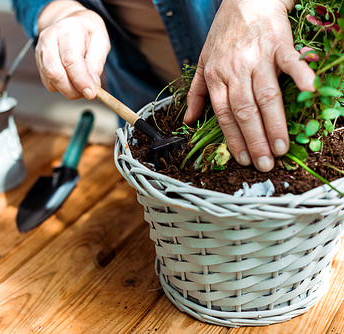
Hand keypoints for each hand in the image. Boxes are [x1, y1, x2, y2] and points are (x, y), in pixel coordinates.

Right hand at [35, 1, 109, 99]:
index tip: (91, 93)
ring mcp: (41, 51)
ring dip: (68, 90)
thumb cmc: (87, 31)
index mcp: (68, 29)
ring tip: (82, 85)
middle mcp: (49, 39)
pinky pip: (49, 83)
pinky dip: (62, 88)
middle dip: (73, 90)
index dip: (80, 80)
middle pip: (55, 72)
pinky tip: (72, 80)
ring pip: (50, 80)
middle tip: (88, 93)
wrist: (72, 23)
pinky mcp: (39, 63)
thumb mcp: (101, 41)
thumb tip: (92, 86)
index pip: (70, 59)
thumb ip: (96, 64)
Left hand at [184, 0, 314, 171]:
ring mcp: (257, 57)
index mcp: (216, 77)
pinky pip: (289, 61)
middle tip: (265, 163)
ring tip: (282, 147)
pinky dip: (300, 75)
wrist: (246, 0)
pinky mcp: (278, 44)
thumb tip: (188, 120)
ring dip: (274, 123)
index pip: (224, 115)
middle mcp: (235, 70)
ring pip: (265, 95)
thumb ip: (196, 93)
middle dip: (254, 140)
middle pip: (244, 110)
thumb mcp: (202, 62)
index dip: (233, 139)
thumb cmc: (224, 33)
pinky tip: (308, 92)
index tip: (243, 159)